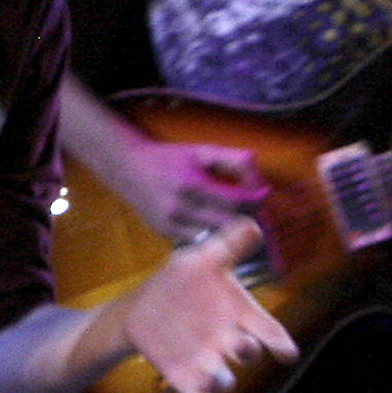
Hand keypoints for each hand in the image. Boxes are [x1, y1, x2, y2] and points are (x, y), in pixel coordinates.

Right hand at [115, 135, 265, 239]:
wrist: (127, 168)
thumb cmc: (168, 158)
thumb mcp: (200, 151)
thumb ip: (233, 159)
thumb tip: (260, 176)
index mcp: (190, 184)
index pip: (234, 201)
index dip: (255, 199)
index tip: (263, 193)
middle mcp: (179, 207)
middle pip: (228, 223)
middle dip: (248, 216)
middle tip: (255, 207)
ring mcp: (171, 224)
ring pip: (215, 237)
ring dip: (232, 229)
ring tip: (238, 217)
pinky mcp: (165, 234)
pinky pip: (199, 241)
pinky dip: (212, 235)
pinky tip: (215, 224)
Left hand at [115, 222, 288, 392]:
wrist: (145, 308)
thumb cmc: (182, 283)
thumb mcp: (201, 260)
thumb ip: (228, 246)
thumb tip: (252, 225)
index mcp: (237, 313)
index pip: (265, 327)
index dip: (278, 339)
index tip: (287, 351)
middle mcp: (228, 341)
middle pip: (245, 350)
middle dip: (246, 350)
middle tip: (243, 345)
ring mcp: (208, 361)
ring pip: (224, 379)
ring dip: (222, 380)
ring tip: (215, 377)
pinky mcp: (186, 378)